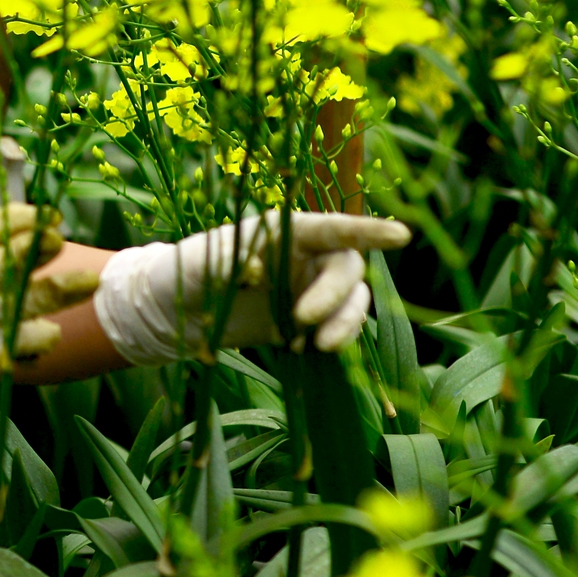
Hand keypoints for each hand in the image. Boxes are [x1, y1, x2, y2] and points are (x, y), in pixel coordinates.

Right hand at [0, 206, 99, 490]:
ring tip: (88, 280)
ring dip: (64, 287)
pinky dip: (44, 333)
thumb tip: (8, 231)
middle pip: (11, 256)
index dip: (18, 217)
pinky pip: (25, 337)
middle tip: (60, 241)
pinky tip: (48, 331)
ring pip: (29, 297)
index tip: (41, 216)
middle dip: (42, 246)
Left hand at [91, 210, 410, 365]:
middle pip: (347, 268)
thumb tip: (253, 265)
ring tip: (310, 346)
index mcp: (282, 229)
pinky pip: (338, 327)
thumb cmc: (184, 273)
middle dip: (335, 296)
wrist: (176, 312)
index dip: (366, 230)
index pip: (331, 227)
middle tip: (303, 321)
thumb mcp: (196, 264)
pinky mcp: (308, 319)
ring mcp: (310, 287)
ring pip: (352, 301)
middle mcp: (304, 254)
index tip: (401, 235)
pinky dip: (331, 339)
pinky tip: (300, 349)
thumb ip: (224, 262)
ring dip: (343, 324)